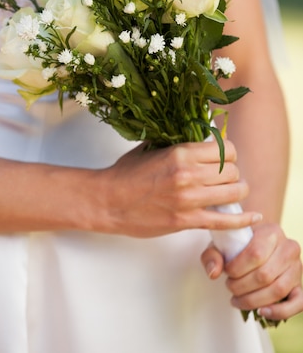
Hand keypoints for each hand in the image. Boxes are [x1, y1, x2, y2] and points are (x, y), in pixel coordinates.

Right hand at [99, 139, 261, 237]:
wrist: (108, 200)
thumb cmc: (125, 174)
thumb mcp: (151, 148)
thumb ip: (176, 143)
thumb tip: (198, 139)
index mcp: (180, 152)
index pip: (225, 149)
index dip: (229, 153)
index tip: (224, 158)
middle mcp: (188, 174)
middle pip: (232, 170)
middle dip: (232, 173)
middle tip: (225, 177)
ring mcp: (189, 199)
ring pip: (234, 192)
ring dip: (237, 192)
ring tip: (233, 192)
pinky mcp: (186, 221)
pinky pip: (224, 221)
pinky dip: (242, 220)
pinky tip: (252, 217)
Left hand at [201, 223, 302, 321]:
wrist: (259, 244)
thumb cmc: (240, 245)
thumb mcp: (222, 244)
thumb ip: (213, 255)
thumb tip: (214, 273)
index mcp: (272, 232)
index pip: (255, 253)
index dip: (237, 268)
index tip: (226, 272)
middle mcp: (289, 248)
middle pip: (265, 274)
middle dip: (242, 286)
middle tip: (230, 287)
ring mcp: (297, 267)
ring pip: (278, 290)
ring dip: (254, 300)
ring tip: (237, 300)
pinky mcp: (300, 285)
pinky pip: (298, 303)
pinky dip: (279, 311)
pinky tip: (261, 311)